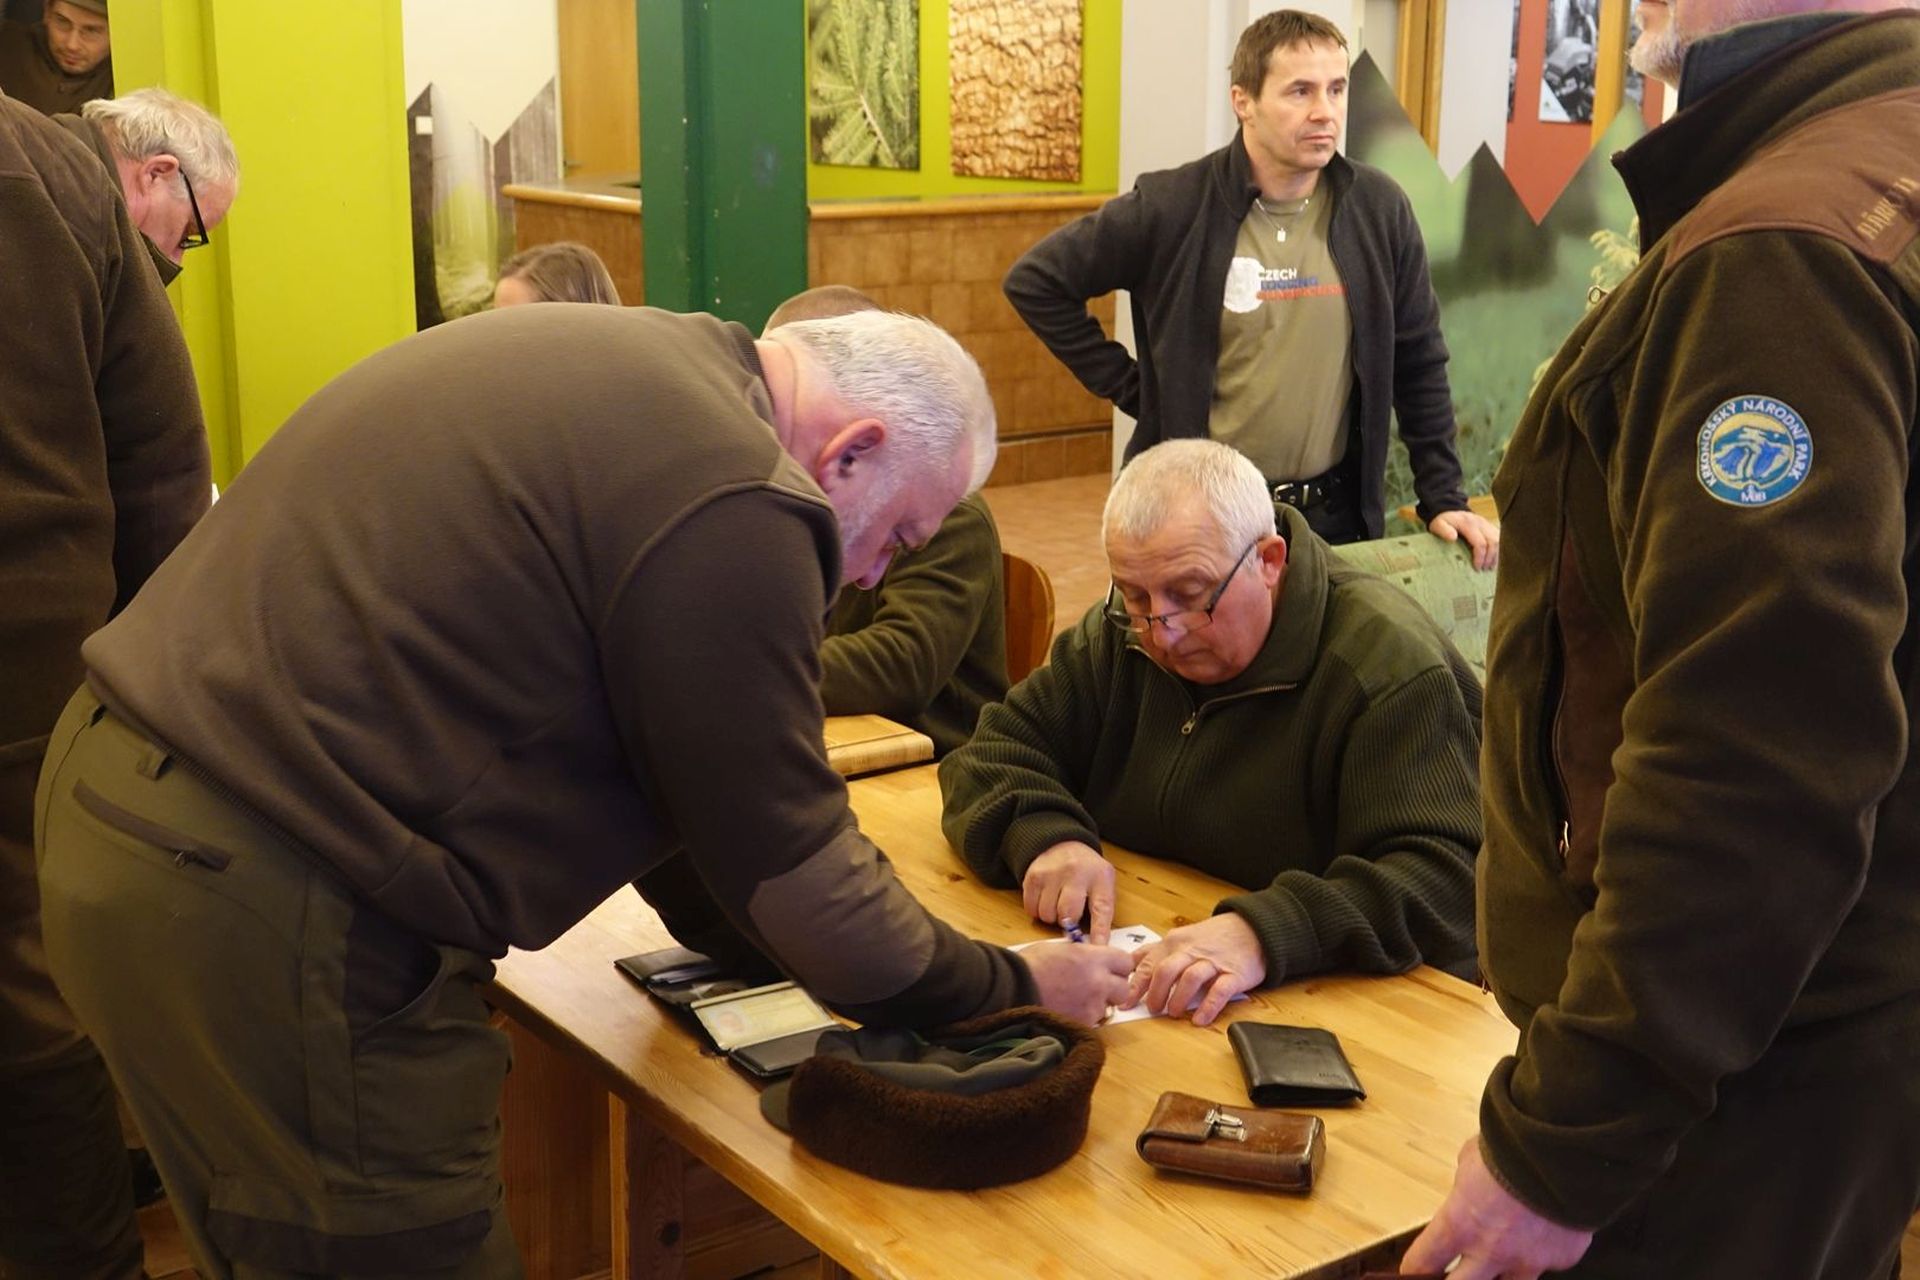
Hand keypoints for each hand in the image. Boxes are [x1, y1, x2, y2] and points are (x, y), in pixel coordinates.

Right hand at [1019, 940, 1132, 1025]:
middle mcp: (1098, 982)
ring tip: (1074, 1002)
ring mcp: (1092, 1006)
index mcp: (1093, 958)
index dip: (1118, 967)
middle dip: (1112, 989)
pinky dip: (1082, 1019)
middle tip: (1096, 989)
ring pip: (1107, 1008)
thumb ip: (1081, 954)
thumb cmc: (1030, 964)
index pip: (1125, 962)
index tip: (1109, 970)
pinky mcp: (1082, 1024)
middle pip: (1123, 989)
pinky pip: (1091, 1022)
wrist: (1011, 988)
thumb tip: (1090, 959)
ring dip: (1096, 1006)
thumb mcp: (1059, 948)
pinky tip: (1066, 1011)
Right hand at [1022, 842, 1115, 943]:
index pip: (1101, 909)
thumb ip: (1102, 910)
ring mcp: (1052, 873)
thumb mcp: (1104, 883)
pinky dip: (1037, 910)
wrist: (1063, 843)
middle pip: (1068, 914)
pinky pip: (1032, 908)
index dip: (1099, 932)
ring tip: (1058, 905)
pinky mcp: (1033, 876)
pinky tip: (1045, 899)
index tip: (1098, 949)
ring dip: (1052, 917)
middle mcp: (1076, 872)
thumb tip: (1097, 945)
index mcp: (1100, 877)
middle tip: (1070, 918)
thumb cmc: (1087, 871)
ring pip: (1047, 914)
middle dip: (1068, 923)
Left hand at [1120, 913, 1265, 1025]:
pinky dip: (1208, 1007)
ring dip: (1178, 998)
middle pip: (1166, 970)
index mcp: (1174, 942)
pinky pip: (1220, 991)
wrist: (1252, 929)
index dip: (1135, 986)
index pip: (1149, 964)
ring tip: (1173, 1013)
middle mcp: (1191, 950)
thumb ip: (1156, 951)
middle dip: (1156, 993)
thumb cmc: (1212, 938)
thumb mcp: (1181, 938)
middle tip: (1153, 1010)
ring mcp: (1213, 962)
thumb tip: (1129, 964)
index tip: (1126, 1003)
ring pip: (1190, 978)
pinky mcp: (1234, 974)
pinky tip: (1199, 1020)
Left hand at [1400, 1138, 1592, 1278]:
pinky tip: (1545, 1235)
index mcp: (1460, 1223)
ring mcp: (1529, 1260)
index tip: (1413, 1271)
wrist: (1566, 1153)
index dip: (1414, 1269)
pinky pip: (1548, 1263)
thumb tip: (1471, 1186)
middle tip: (1455, 1273)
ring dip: (1500, 1275)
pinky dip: (1542, 1253)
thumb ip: (1468, 1183)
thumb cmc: (1511, 1148)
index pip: (1424, 1260)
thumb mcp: (1472, 1158)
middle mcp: (1491, 1251)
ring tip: (1499, 1264)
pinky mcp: (1562, 1259)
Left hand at [1427, 509, 1500, 570]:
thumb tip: (1452, 538)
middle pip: (1493, 542)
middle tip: (1484, 569)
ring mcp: (1487, 524)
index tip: (1477, 568)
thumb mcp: (1438, 525)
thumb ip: (1443, 530)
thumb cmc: (1443, 522)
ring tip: (1490, 567)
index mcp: (1469, 524)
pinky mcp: (1490, 526)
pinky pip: (1499, 538)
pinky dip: (1498, 549)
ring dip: (1496, 555)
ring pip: (1499, 540)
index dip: (1480, 557)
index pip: (1481, 543)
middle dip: (1490, 558)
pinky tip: (1494, 559)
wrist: (1449, 511)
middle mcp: (1481, 522)